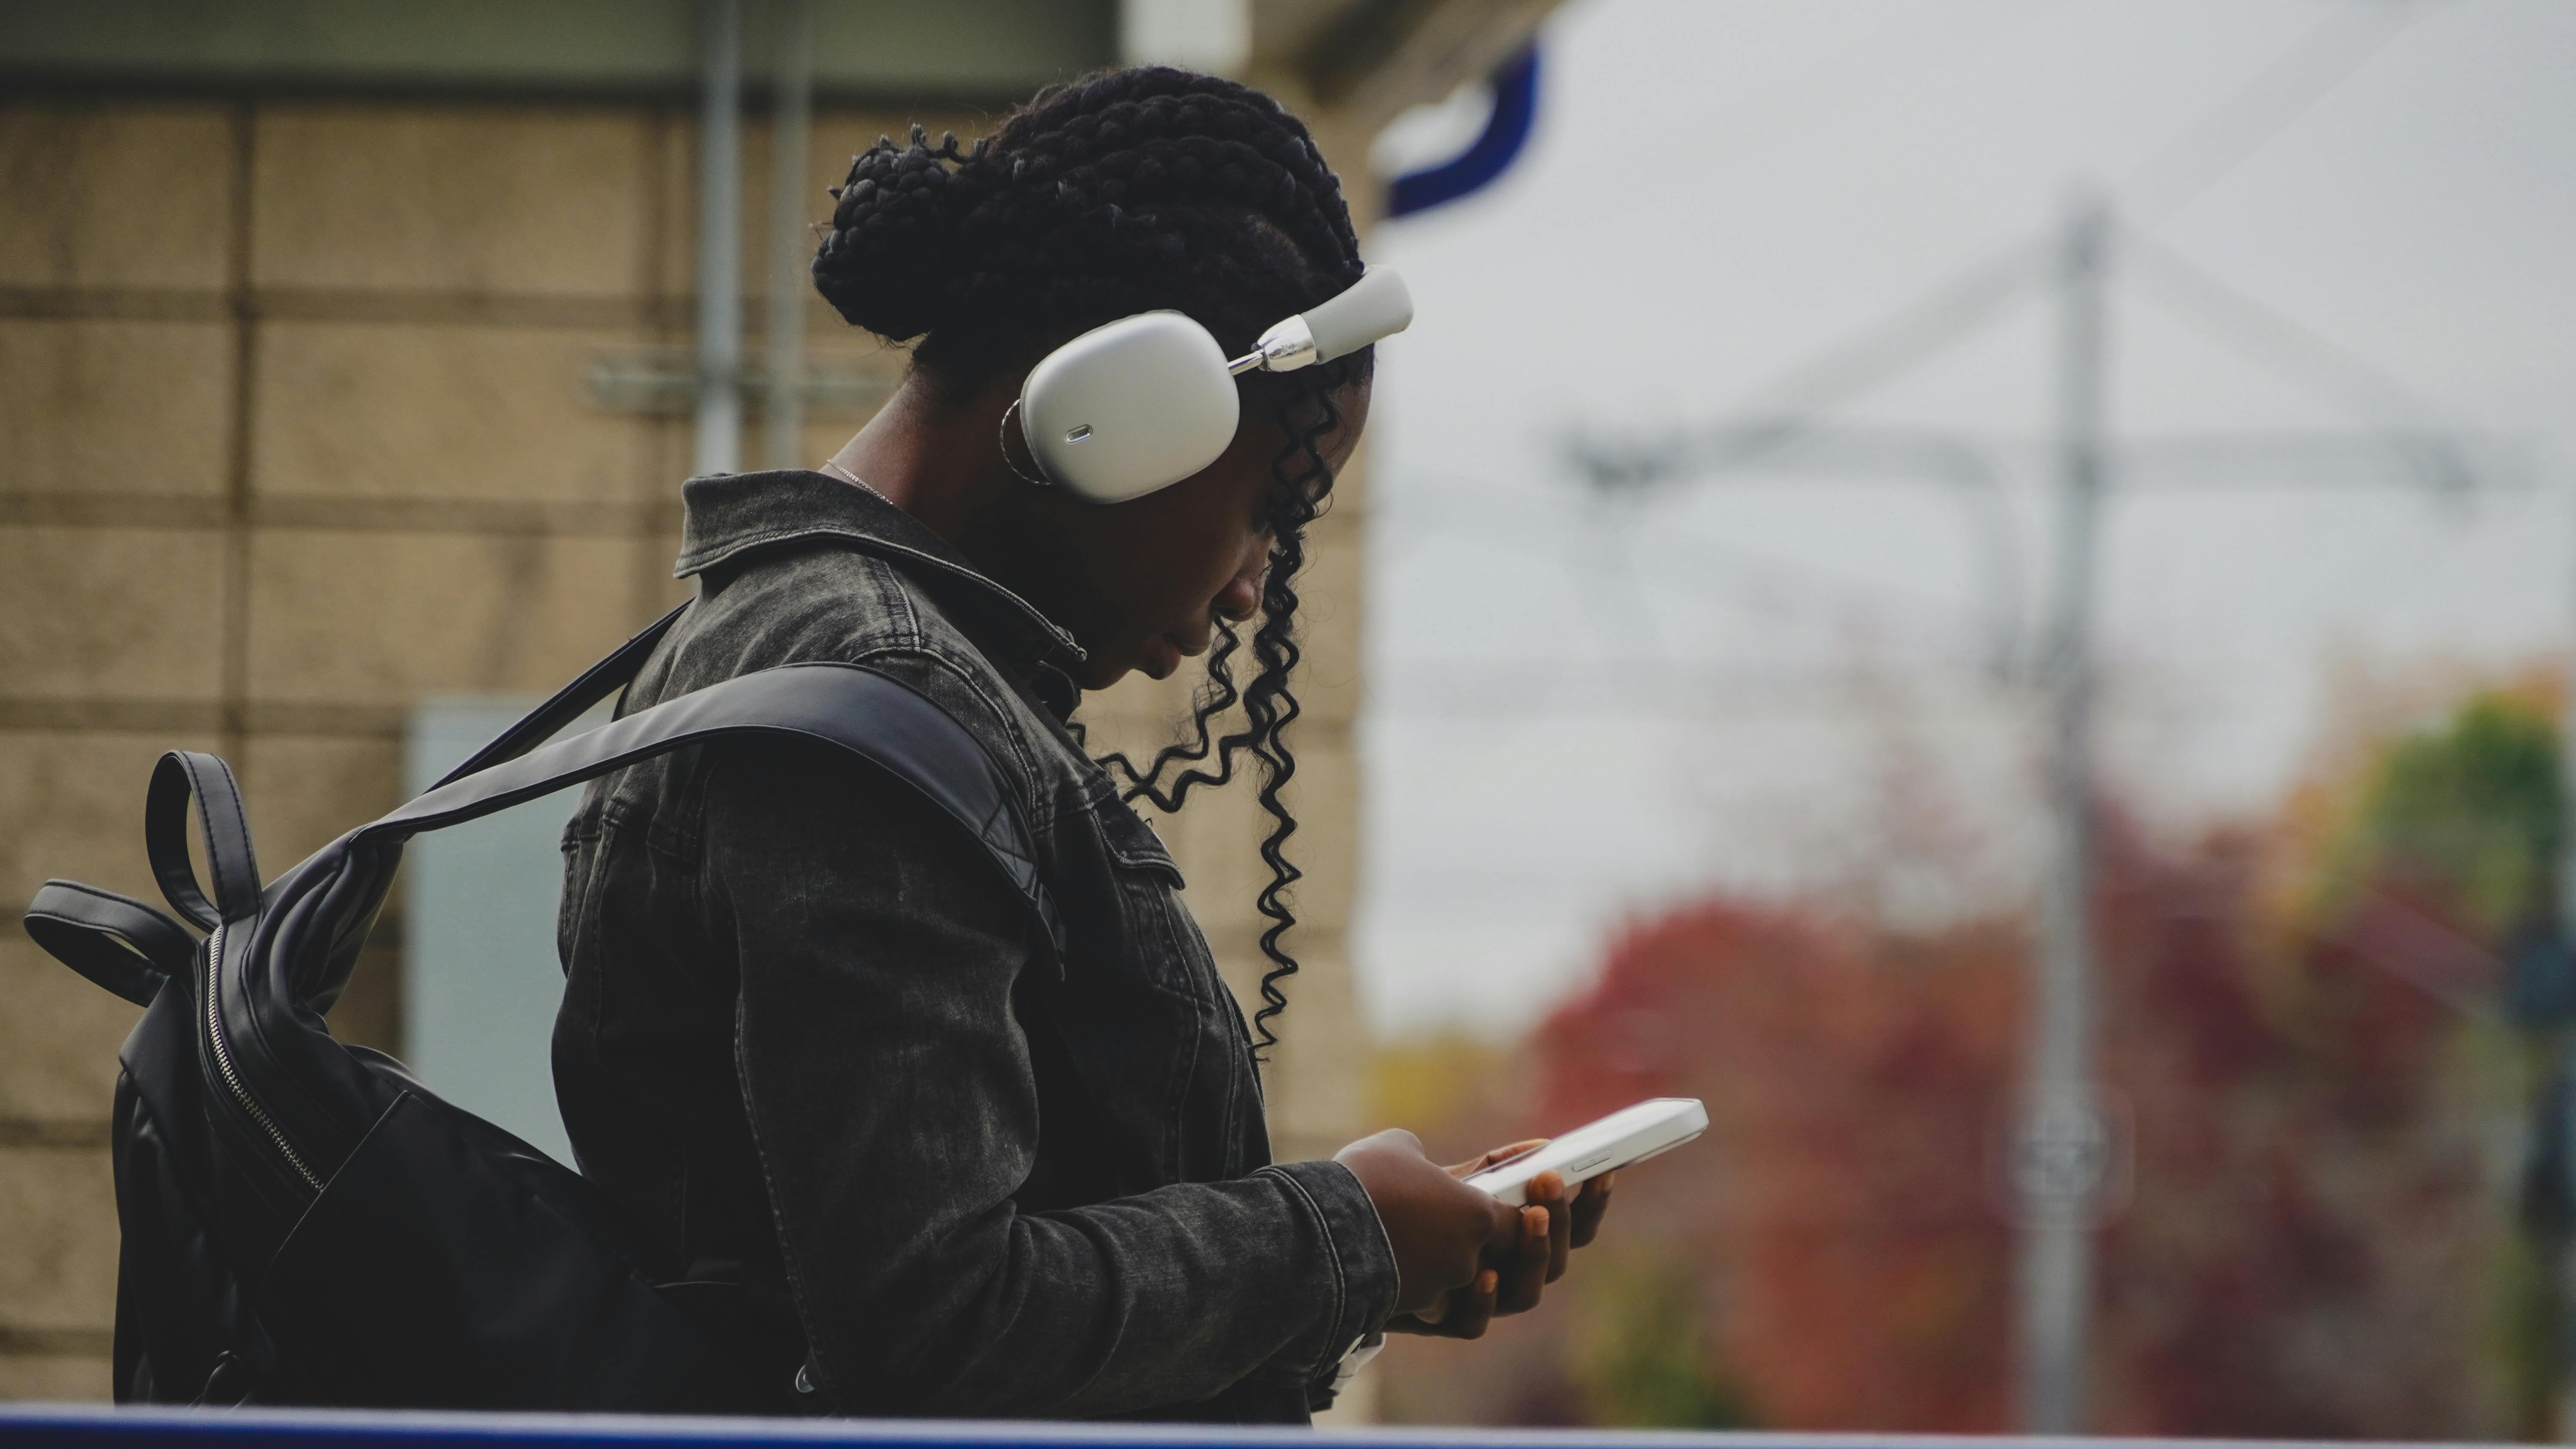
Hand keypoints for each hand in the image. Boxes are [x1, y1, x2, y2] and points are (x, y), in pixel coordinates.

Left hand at [1334, 1133, 1617, 1339]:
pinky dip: (1483, 1297)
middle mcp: (1501, 1269)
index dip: (1591, 1202)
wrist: (1334, 1238)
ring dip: (1535, 1253)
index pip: (1569, 1225)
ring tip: (1530, 1218)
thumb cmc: (1392, 1204)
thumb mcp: (1447, 1179)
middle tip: (1552, 1184)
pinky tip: (1482, 1273)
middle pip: (1558, 1260)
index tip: (1606, 1169)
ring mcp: (1474, 1297)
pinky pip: (1475, 1321)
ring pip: (1527, 1293)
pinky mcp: (1441, 1319)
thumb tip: (1542, 1147)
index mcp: (1512, 1235)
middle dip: (1564, 1221)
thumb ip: (1493, 1169)